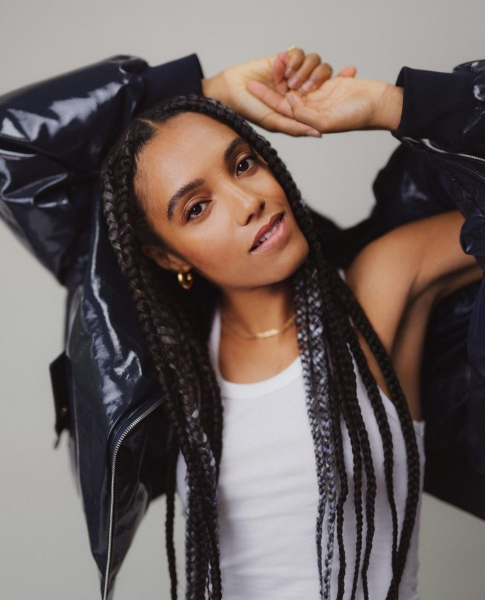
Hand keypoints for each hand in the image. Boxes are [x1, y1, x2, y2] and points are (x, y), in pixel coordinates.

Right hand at [202, 48, 333, 136]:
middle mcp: (300, 89)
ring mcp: (292, 74)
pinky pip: (297, 53)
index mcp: (302, 106)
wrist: (229, 90)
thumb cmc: (249, 110)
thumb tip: (319, 134)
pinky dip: (290, 60)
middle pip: (324, 74)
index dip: (340, 83)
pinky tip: (278, 67)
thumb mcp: (274, 122)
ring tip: (286, 80)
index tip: (350, 76)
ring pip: (313, 61)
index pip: (328, 94)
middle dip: (318, 77)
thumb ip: (296, 127)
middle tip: (305, 86)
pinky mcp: (283, 60)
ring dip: (301, 69)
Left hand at [250, 70, 403, 133]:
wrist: (381, 105)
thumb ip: (304, 115)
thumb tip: (289, 103)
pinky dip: (312, 67)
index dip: (265, 97)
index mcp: (308, 119)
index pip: (281, 107)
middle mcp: (313, 108)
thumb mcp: (325, 120)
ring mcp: (323, 95)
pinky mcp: (333, 83)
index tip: (250, 85)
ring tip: (293, 62)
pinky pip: (318, 73)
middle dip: (279, 78)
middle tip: (273, 63)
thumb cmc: (357, 117)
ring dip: (298, 70)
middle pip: (288, 92)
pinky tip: (303, 59)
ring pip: (302, 80)